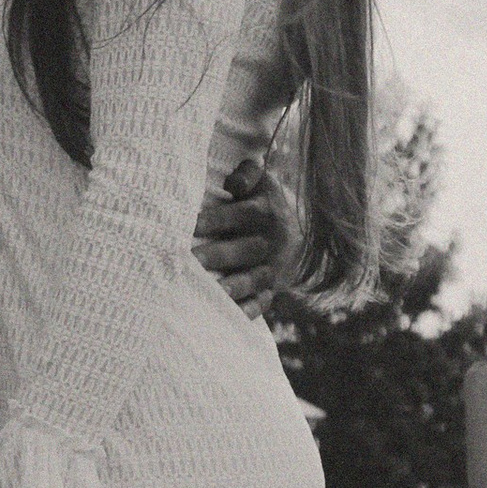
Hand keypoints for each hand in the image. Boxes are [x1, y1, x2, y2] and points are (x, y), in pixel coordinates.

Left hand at [194, 153, 293, 312]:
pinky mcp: (273, 289)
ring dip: (232, 286)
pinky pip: (262, 302)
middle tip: (188, 261)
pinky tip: (228, 314)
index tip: (189, 225)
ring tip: (209, 290)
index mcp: (266, 212)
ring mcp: (274, 268)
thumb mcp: (261, 181)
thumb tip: (233, 184)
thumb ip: (248, 174)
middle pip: (245, 249)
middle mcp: (273, 241)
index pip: (241, 214)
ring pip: (253, 279)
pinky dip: (247, 310)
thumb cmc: (263, 201)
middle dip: (216, 256)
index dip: (215, 220)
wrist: (298, 231)